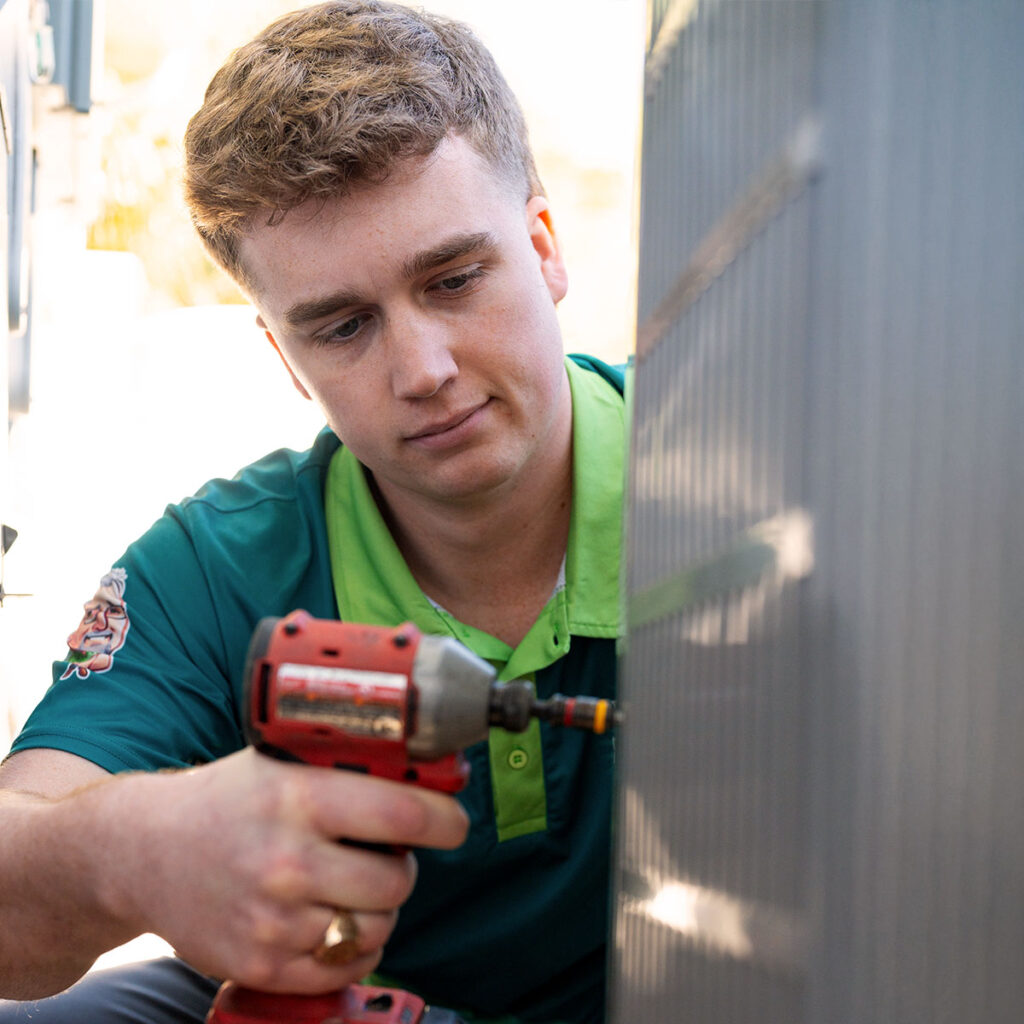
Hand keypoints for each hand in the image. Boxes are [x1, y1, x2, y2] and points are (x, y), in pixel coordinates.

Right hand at [102, 748, 468, 992]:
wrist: (143, 852)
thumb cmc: (228, 799)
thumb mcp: (282, 763)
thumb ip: (347, 768)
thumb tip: (430, 773)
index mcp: (298, 797)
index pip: (404, 814)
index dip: (444, 820)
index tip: (453, 822)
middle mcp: (287, 860)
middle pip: (396, 879)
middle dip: (403, 866)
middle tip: (386, 852)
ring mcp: (272, 920)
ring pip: (375, 927)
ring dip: (378, 908)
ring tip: (352, 884)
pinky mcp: (260, 965)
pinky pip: (344, 968)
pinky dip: (354, 949)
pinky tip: (335, 920)